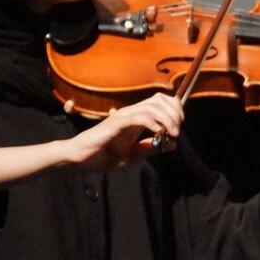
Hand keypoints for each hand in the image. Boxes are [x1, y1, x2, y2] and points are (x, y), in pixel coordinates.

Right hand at [63, 93, 183, 170]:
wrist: (81, 159)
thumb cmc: (103, 157)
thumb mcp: (134, 156)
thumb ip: (151, 148)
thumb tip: (171, 144)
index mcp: (137, 118)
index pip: (161, 101)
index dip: (175, 110)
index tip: (179, 127)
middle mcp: (131, 113)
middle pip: (160, 99)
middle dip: (175, 113)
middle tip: (176, 131)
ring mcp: (123, 116)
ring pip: (152, 106)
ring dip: (167, 119)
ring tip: (171, 134)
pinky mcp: (116, 123)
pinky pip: (139, 117)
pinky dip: (152, 123)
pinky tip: (157, 133)